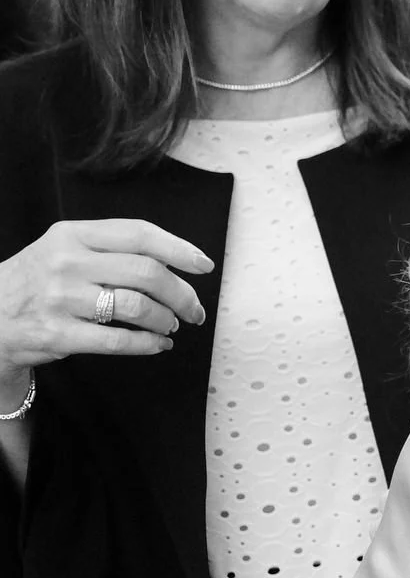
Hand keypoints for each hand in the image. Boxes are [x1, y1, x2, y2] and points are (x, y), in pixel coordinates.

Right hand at [0, 219, 213, 383]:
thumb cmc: (37, 281)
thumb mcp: (63, 250)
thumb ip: (110, 249)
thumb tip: (174, 261)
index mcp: (71, 235)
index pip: (138, 234)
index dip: (179, 249)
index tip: (204, 265)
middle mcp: (65, 263)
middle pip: (146, 272)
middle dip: (182, 293)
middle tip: (194, 309)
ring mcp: (60, 299)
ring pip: (136, 306)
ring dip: (166, 319)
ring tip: (171, 325)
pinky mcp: (57, 333)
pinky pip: (117, 340)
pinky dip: (147, 344)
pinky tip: (158, 344)